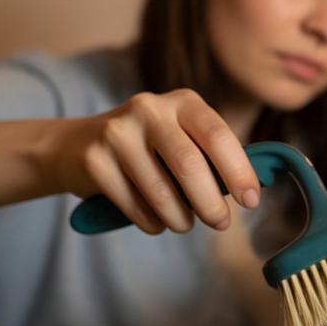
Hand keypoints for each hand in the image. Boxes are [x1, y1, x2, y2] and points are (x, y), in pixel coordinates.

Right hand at [54, 90, 260, 234]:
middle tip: (220, 222)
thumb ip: (211, 157)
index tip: (250, 201)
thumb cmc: (147, 149)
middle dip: (211, 203)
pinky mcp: (94, 160)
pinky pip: (135, 206)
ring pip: (162, 192)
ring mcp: (118, 132)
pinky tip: (155, 221)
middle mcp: (149, 109)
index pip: (218, 136)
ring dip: (181, 219)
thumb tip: (250, 191)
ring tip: (184, 224)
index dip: (238, 171)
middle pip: (190, 165)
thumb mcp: (181, 137)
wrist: (75, 145)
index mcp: (182, 101)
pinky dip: (152, 223)